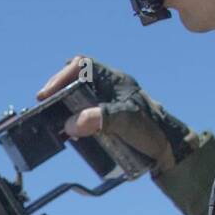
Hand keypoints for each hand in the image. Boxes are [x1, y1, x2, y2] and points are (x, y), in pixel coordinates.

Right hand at [37, 55, 197, 174]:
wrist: (170, 148)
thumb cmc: (153, 128)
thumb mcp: (125, 121)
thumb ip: (99, 119)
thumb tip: (69, 124)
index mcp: (114, 80)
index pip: (82, 65)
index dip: (61, 76)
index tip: (47, 94)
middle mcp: (108, 88)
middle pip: (75, 81)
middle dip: (58, 92)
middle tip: (45, 107)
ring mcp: (107, 103)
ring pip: (78, 98)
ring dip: (64, 108)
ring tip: (54, 122)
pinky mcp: (106, 119)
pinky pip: (84, 114)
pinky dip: (73, 121)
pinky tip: (69, 133)